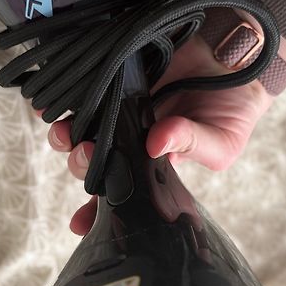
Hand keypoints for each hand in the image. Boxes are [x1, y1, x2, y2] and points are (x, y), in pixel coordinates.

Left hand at [46, 33, 274, 234]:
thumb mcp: (221, 142)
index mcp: (150, 168)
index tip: (79, 224)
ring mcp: (118, 112)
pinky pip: (83, 95)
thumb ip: (192, 144)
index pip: (118, 196)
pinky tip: (53, 106)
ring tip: (65, 134)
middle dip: (82, 165)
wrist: (233, 61)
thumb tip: (157, 143)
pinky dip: (63, 102)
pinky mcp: (114, 81)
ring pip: (79, 133)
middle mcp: (128, 143)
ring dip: (66, 138)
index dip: (94, 213)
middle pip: (91, 164)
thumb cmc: (230, 111)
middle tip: (89, 155)